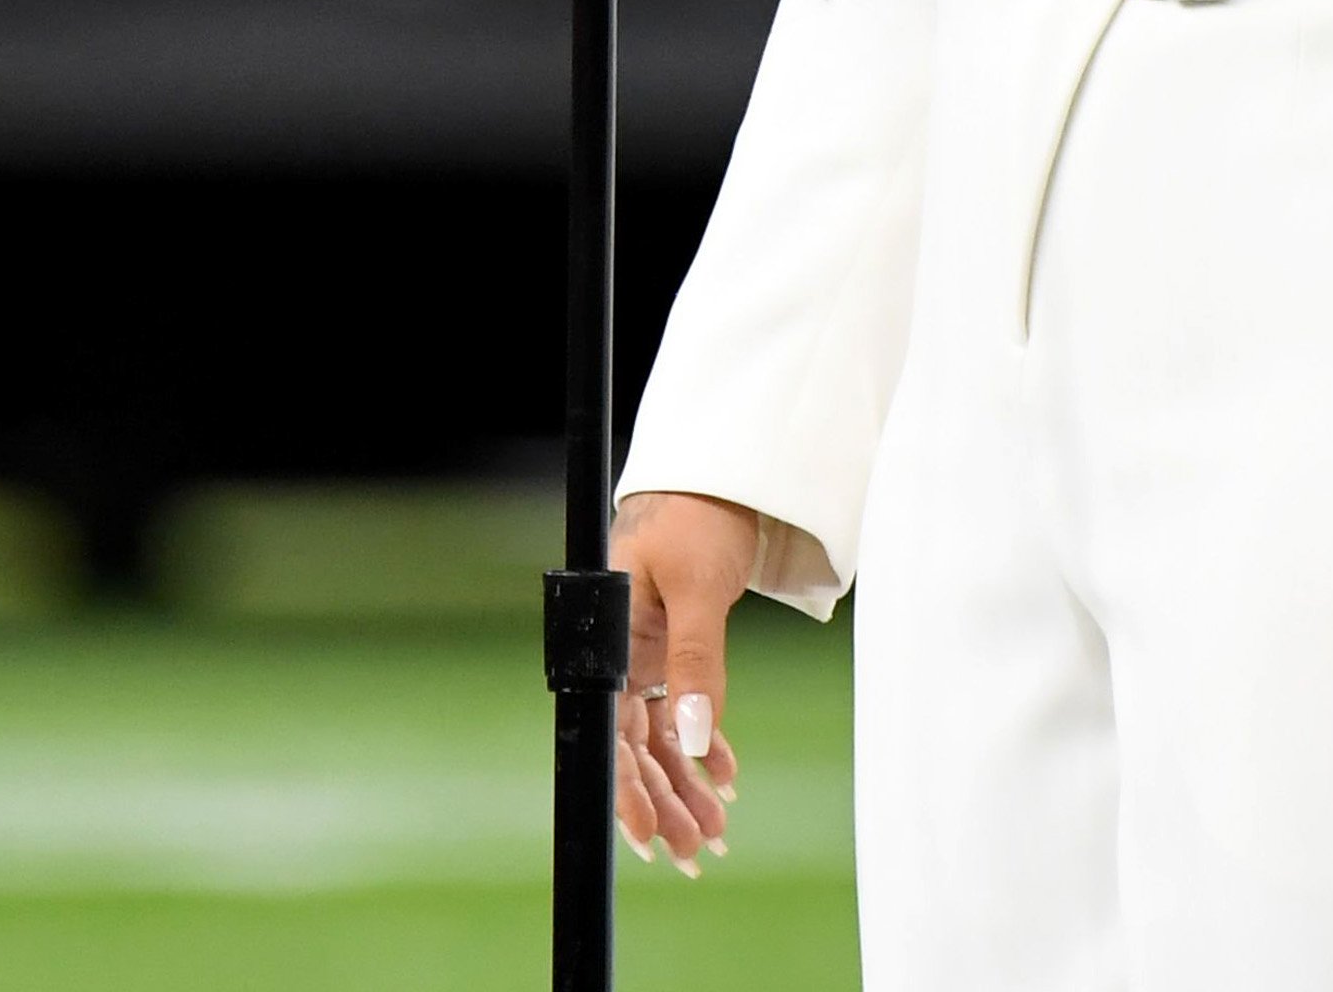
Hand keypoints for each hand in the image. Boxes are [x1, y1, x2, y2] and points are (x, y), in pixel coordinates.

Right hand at [610, 490, 757, 873]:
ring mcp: (648, 657)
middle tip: (693, 856)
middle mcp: (621, 658)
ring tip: (713, 834)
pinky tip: (723, 779)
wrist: (722, 476)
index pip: (611, 735)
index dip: (627, 792)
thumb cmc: (697, 517)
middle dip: (663, 805)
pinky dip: (704, 748)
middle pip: (636, 749)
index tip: (647, 840)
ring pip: (661, 739)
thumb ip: (695, 660)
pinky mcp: (674, 651)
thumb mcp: (696, 587)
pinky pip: (683, 713)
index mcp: (609, 642)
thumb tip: (692, 738)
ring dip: (684, 787)